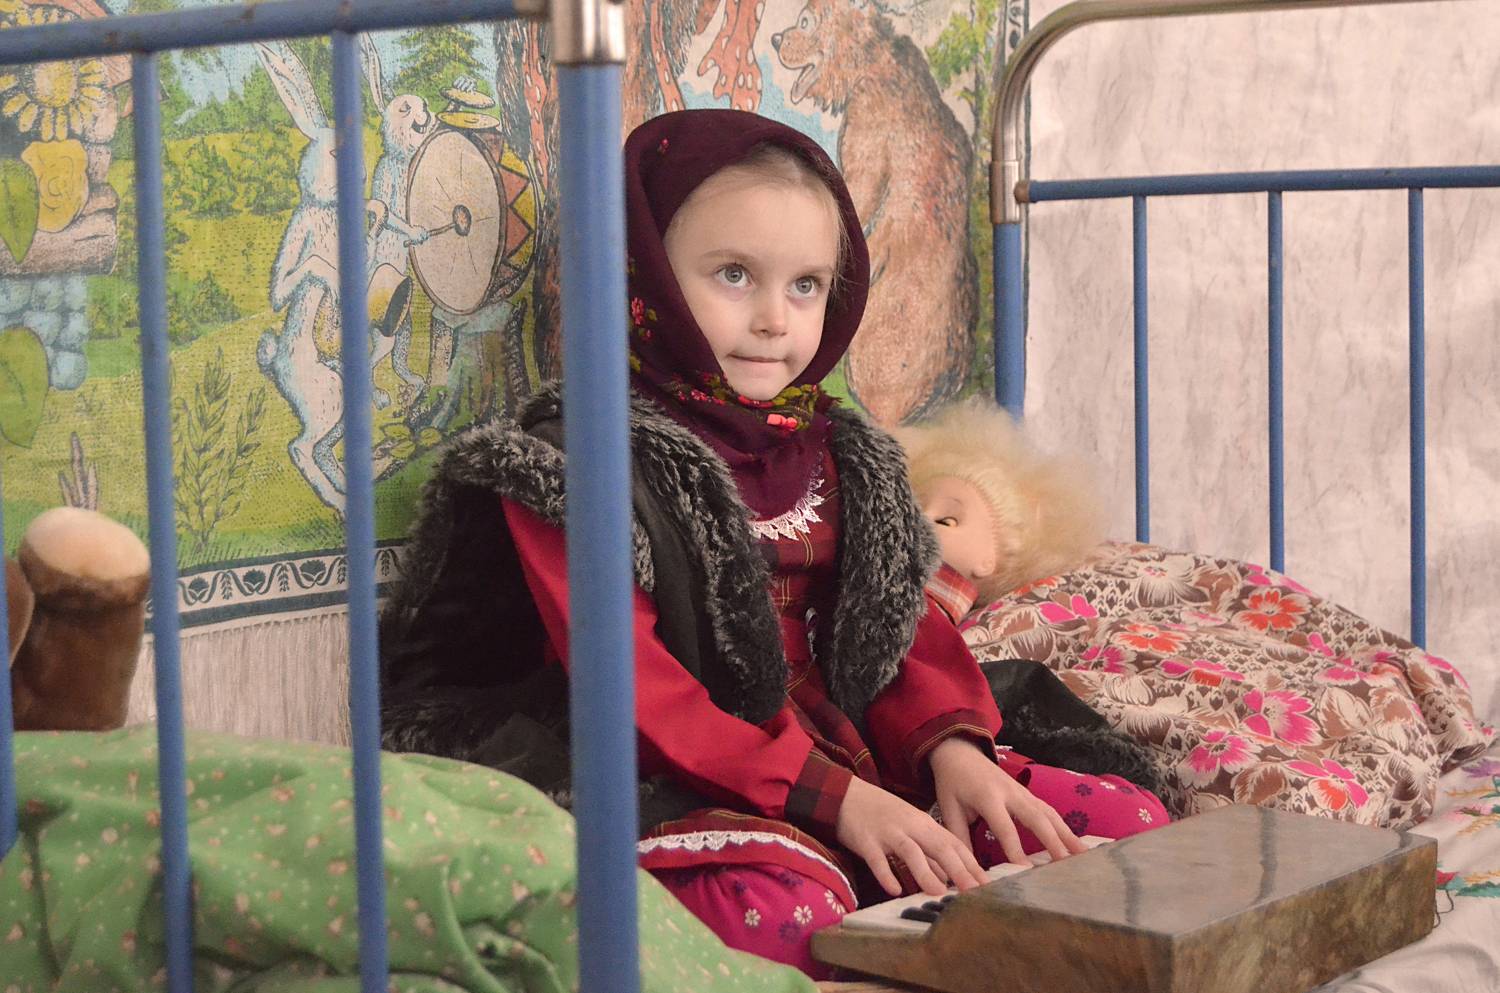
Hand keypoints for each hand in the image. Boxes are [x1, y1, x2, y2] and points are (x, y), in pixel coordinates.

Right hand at [835, 776, 986, 897]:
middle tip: (975, 892)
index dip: (971, 865)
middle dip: (959, 870)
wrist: (846, 794)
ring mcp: (888, 832)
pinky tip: (894, 889)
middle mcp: (910, 826)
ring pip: (911, 852)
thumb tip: (949, 879)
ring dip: (925, 873)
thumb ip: (928, 854)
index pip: (954, 845)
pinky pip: (877, 859)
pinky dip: (886, 874)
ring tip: (938, 893)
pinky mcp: (866, 840)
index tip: (988, 886)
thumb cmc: (881, 814)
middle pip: (939, 847)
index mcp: (924, 824)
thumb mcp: (910, 829)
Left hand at [928, 738, 1089, 866]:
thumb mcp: (948, 809)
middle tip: (1067, 864)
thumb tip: (967, 869)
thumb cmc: (952, 783)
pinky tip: (1076, 844)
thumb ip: (960, 837)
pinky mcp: (1029, 794)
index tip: (1025, 871)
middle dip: (1053, 841)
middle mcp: (1010, 793)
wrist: (959, 752)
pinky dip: (1064, 827)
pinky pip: (1049, 811)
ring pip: (1049, 813)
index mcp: (987, 796)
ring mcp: (1023, 792)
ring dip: (1067, 834)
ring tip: (1084, 856)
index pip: (1004, 827)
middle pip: (1037, 818)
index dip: (1015, 849)